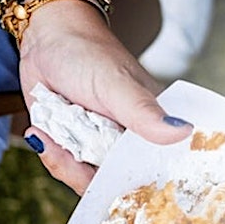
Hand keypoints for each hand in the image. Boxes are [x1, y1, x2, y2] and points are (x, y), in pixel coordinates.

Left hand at [19, 1, 192, 194]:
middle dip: (90, 176)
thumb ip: (144, 112)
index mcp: (155, 128)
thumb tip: (182, 132)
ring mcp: (103, 146)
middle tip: (68, 152)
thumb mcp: (116, 84)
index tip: (112, 183)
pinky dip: (53, 157)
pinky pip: (70, 169)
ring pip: (91, 181)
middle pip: (121, 184)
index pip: (158, 172)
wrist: (47, 37)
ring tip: (48, 133)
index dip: (140, 186)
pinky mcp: (78, 147)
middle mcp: (132, 142)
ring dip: (66, 165)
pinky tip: (41, 133)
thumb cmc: (88, 52)